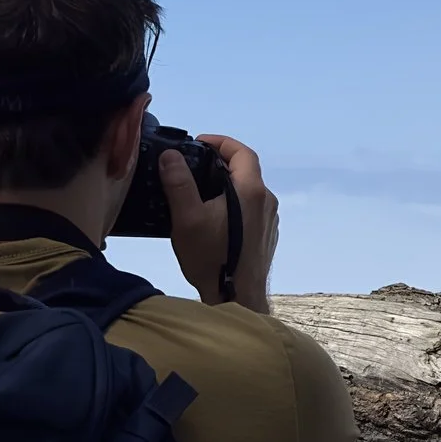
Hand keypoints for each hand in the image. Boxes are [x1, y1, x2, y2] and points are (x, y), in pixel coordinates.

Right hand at [164, 133, 277, 312]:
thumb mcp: (187, 219)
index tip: (199, 142)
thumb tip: (171, 155)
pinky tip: (213, 216)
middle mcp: (267, 201)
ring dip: (226, 183)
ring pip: (248, 190)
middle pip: (246, 170)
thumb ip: (179, 184)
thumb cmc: (212, 259)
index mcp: (251, 191)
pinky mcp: (266, 235)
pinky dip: (233, 202)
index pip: (242, 152)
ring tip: (199, 189)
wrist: (237, 299)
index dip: (221, 142)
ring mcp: (270, 220)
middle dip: (220, 162)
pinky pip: (250, 208)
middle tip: (194, 164)